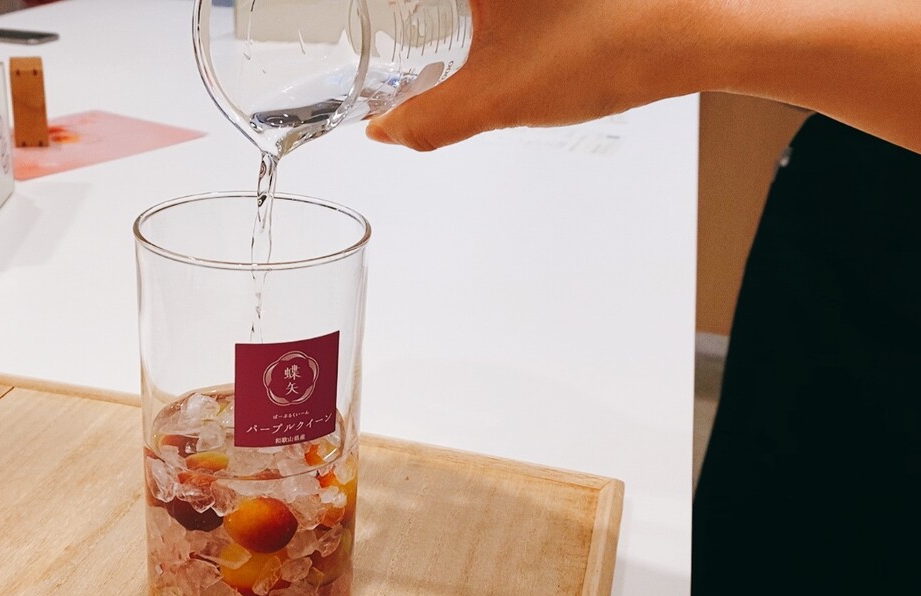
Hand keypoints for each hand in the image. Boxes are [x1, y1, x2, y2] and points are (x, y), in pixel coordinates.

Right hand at [366, 0, 706, 149]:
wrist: (700, 34)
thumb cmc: (612, 46)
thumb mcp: (498, 99)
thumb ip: (427, 121)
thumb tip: (383, 131)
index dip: (362, 15)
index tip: (346, 29)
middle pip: (423, 4)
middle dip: (399, 23)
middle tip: (373, 39)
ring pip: (462, 6)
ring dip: (436, 23)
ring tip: (413, 44)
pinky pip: (494, 8)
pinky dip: (471, 19)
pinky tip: (477, 37)